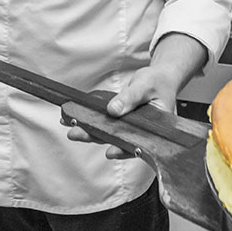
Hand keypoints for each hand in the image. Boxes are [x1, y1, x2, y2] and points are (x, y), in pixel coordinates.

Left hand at [65, 65, 180, 159]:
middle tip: (76, 133)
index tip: (110, 152)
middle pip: (118, 140)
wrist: (160, 78)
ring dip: (89, 131)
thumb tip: (112, 110)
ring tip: (71, 127)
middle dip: (96, 137)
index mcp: (155, 128)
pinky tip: (76, 118)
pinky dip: (91, 121)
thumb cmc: (158, 82)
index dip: (124, 149)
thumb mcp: (145, 85)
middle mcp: (141, 132)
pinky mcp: (120, 122)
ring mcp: (129, 128)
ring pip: (108, 133)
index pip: (140, 144)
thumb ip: (130, 97)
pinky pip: (105, 124)